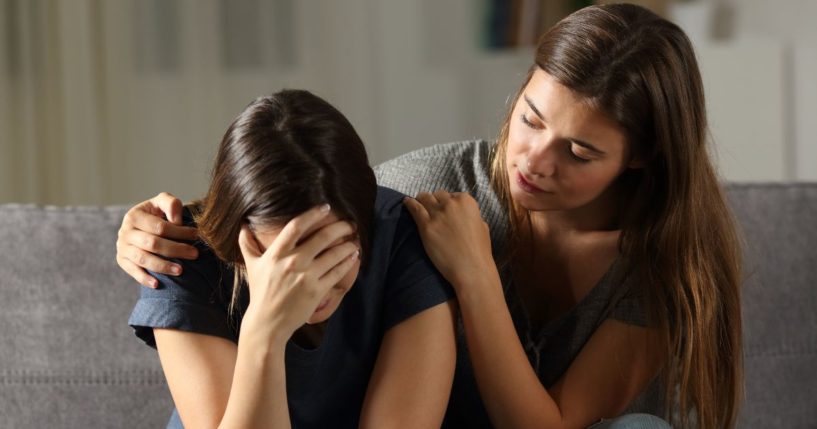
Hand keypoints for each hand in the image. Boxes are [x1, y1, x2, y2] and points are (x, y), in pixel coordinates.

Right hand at [116, 192, 198, 287]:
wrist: (142, 225)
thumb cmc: (157, 213)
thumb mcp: (163, 202)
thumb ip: (171, 205)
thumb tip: (177, 221)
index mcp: (134, 216)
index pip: (159, 227)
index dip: (179, 232)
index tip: (195, 236)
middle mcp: (125, 232)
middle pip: (153, 244)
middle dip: (176, 249)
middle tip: (195, 254)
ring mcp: (122, 247)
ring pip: (143, 259)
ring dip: (163, 266)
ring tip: (181, 270)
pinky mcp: (122, 260)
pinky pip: (133, 271)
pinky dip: (144, 278)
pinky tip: (157, 284)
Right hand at [238, 205, 359, 339]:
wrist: (268, 322)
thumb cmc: (260, 292)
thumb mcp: (252, 266)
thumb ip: (247, 245)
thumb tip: (243, 227)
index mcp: (276, 254)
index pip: (296, 226)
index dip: (313, 214)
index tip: (325, 207)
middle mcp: (292, 262)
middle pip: (322, 237)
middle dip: (340, 228)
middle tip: (350, 224)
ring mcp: (306, 277)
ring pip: (334, 255)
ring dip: (347, 245)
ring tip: (354, 241)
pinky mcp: (317, 291)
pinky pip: (337, 272)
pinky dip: (347, 263)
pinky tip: (353, 257)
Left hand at [403, 191, 495, 289]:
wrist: (471, 269)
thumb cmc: (479, 251)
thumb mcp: (482, 225)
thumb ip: (471, 215)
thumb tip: (463, 214)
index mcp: (467, 201)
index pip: (452, 195)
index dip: (447, 202)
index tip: (443, 207)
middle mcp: (451, 203)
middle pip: (437, 195)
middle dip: (434, 201)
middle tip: (430, 208)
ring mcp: (438, 214)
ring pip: (424, 198)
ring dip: (421, 200)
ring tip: (416, 202)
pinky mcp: (426, 226)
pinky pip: (414, 208)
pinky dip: (409, 204)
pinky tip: (406, 202)